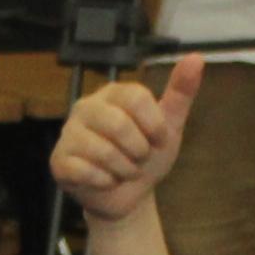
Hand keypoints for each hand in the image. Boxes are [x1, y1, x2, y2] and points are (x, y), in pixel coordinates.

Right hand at [49, 53, 200, 224]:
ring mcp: (69, 133)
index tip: (158, 140)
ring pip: (104, 152)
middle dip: (139, 151)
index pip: (136, 97)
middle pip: (119, 124)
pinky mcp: (59, 161)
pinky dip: (106, 182)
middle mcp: (86, 107)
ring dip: (125, 170)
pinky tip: (106, 181)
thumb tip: (196, 57)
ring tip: (123, 170)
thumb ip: (181, 92)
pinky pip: (87, 172)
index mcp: (113, 93)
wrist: (128, 196)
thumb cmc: (145, 156)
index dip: (154, 125)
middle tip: (138, 157)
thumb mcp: (168, 126)